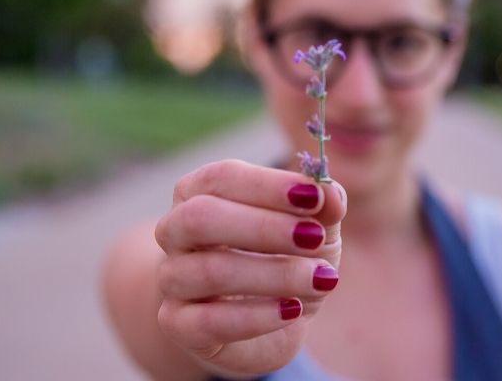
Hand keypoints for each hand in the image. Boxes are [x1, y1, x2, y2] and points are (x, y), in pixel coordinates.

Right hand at [154, 159, 346, 376]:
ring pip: (210, 271)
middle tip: (315, 238)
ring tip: (321, 280)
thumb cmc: (284, 258)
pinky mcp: (178, 325)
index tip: (315, 197)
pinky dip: (256, 316)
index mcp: (199, 193)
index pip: (222, 177)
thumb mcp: (314, 230)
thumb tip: (331, 194)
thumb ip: (323, 207)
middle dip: (264, 227)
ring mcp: (171, 279)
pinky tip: (292, 311)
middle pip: (201, 217)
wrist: (266, 322)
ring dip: (274, 274)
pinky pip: (208, 321)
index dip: (268, 185)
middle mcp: (175, 231)